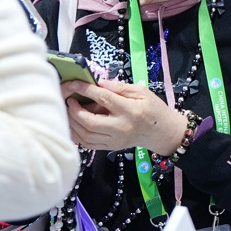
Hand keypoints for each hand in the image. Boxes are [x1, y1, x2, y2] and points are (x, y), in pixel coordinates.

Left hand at [63, 79, 186, 154]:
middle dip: (74, 110)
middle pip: (89, 121)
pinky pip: (87, 143)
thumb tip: (99, 83)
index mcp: (131, 111)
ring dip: (72, 122)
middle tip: (69, 100)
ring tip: (68, 111)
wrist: (162, 132)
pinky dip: (76, 134)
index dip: (86, 90)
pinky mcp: (110, 147)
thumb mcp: (142, 92)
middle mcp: (121, 127)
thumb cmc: (154, 110)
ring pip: (85, 135)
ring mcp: (115, 140)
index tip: (75, 84)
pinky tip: (73, 124)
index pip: (104, 98)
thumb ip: (120, 87)